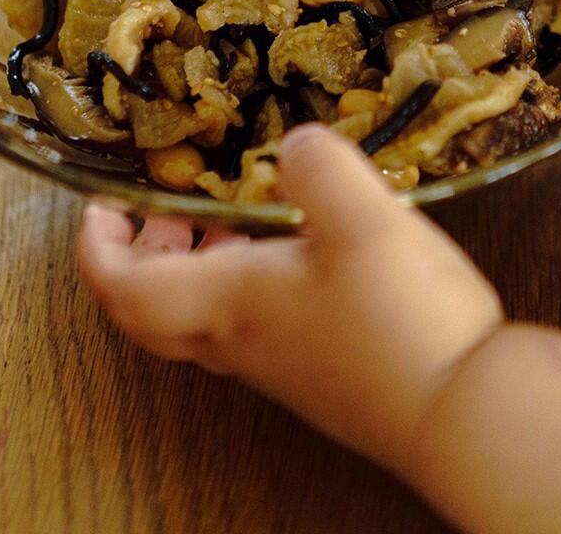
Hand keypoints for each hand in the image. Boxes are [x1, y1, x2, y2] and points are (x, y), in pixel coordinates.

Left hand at [76, 123, 502, 471]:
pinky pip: (257, 326)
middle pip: (154, 309)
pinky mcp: (323, 374)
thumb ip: (317, 164)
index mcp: (226, 303)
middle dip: (146, 253)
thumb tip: (296, 146)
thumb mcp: (361, 215)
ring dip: (202, 265)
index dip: (98, 244)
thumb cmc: (401, 320)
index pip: (121, 286)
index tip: (103, 202)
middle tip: (169, 208)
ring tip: (238, 217)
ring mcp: (281, 366)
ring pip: (207, 318)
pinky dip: (254, 282)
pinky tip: (309, 251)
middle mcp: (240, 343)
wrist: (462, 414)